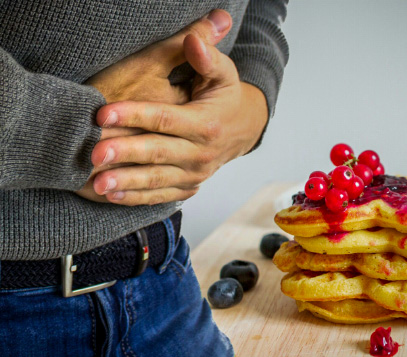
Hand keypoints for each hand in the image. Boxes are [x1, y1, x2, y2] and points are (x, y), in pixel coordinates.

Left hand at [87, 31, 267, 205]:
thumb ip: (207, 57)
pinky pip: (161, 195)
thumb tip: (192, 39)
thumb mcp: (224, 74)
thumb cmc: (225, 97)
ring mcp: (195, 174)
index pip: (166, 120)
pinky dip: (136, 198)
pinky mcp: (188, 187)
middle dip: (125, 154)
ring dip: (127, 183)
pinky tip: (112, 196)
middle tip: (94, 154)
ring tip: (98, 183)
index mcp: (206, 124)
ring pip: (157, 180)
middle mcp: (201, 153)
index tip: (103, 114)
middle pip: (158, 153)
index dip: (134, 115)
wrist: (243, 129)